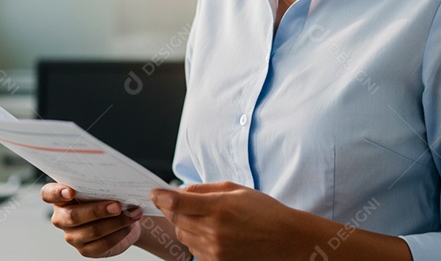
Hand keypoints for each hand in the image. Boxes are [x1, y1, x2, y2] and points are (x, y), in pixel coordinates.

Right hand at [42, 183, 142, 257]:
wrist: (123, 216)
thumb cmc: (109, 196)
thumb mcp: (103, 186)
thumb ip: (102, 184)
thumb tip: (116, 183)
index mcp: (61, 197)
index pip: (48, 193)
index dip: (57, 192)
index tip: (70, 191)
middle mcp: (62, 217)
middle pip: (73, 216)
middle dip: (98, 210)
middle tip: (118, 205)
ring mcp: (72, 235)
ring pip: (92, 231)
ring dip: (116, 222)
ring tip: (133, 214)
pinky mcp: (85, 250)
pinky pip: (102, 244)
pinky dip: (119, 234)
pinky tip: (129, 226)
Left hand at [149, 181, 301, 260]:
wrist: (286, 241)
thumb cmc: (265, 212)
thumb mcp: (236, 190)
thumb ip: (204, 190)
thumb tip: (180, 191)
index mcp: (219, 208)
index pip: (177, 203)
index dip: (161, 196)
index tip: (154, 193)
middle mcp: (214, 231)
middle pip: (175, 219)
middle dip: (172, 209)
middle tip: (178, 202)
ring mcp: (214, 250)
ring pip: (182, 235)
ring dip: (184, 224)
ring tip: (204, 217)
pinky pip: (193, 249)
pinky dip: (195, 238)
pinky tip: (211, 232)